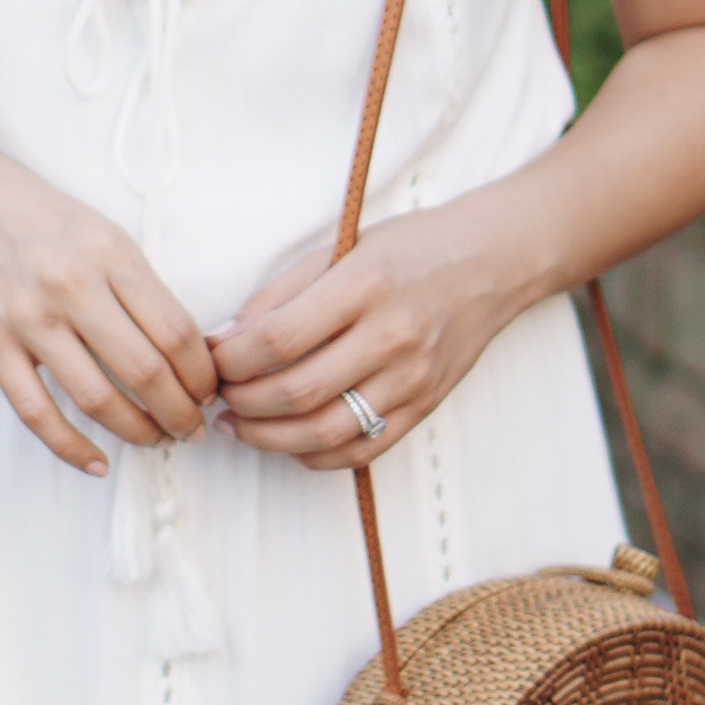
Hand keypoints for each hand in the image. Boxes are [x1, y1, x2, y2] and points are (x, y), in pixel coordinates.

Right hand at [0, 131, 216, 475]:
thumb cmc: (34, 216)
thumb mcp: (99, 231)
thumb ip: (139, 284)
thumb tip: (185, 350)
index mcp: (110, 252)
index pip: (177, 331)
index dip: (203, 374)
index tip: (210, 391)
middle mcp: (72, 284)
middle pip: (147, 372)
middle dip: (181, 413)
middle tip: (192, 428)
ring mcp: (27, 317)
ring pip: (98, 400)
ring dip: (138, 432)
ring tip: (156, 440)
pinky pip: (38, 412)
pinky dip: (72, 448)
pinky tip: (97, 462)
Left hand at [210, 196, 533, 468]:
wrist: (492, 261)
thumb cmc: (409, 249)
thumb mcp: (341, 249)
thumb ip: (280, 295)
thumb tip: (222, 342)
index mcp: (365, 285)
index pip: (277, 339)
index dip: (230, 361)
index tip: (212, 361)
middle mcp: (393, 335)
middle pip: (296, 392)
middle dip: (242, 403)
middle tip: (220, 396)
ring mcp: (413, 378)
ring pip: (324, 432)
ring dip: (268, 438)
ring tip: (241, 425)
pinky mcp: (425, 406)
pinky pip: (360, 449)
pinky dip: (314, 454)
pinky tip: (287, 441)